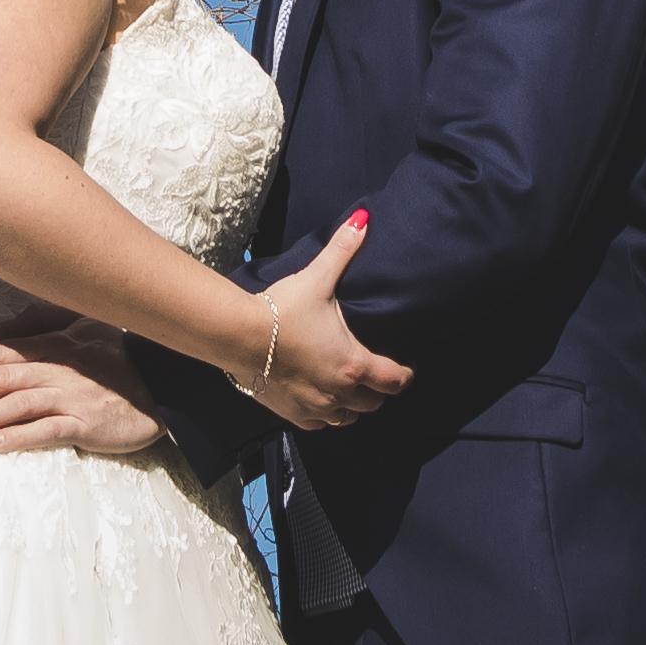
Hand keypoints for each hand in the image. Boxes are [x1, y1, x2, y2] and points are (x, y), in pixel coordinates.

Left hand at [0, 322, 165, 460]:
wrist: (165, 386)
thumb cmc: (122, 359)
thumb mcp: (84, 331)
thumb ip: (44, 329)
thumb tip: (0, 331)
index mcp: (54, 345)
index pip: (0, 353)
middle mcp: (58, 367)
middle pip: (1, 378)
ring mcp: (72, 396)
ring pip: (16, 404)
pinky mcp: (87, 424)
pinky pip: (48, 430)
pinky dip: (19, 436)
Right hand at [239, 213, 411, 431]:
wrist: (238, 337)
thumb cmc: (283, 310)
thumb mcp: (317, 278)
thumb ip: (343, 249)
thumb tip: (364, 219)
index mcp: (353, 364)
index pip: (393, 380)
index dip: (404, 375)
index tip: (406, 368)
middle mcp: (339, 393)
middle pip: (374, 403)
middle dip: (379, 391)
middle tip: (377, 374)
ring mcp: (316, 409)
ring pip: (348, 418)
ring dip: (354, 405)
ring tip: (350, 388)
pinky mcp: (293, 415)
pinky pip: (320, 425)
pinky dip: (326, 415)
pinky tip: (321, 400)